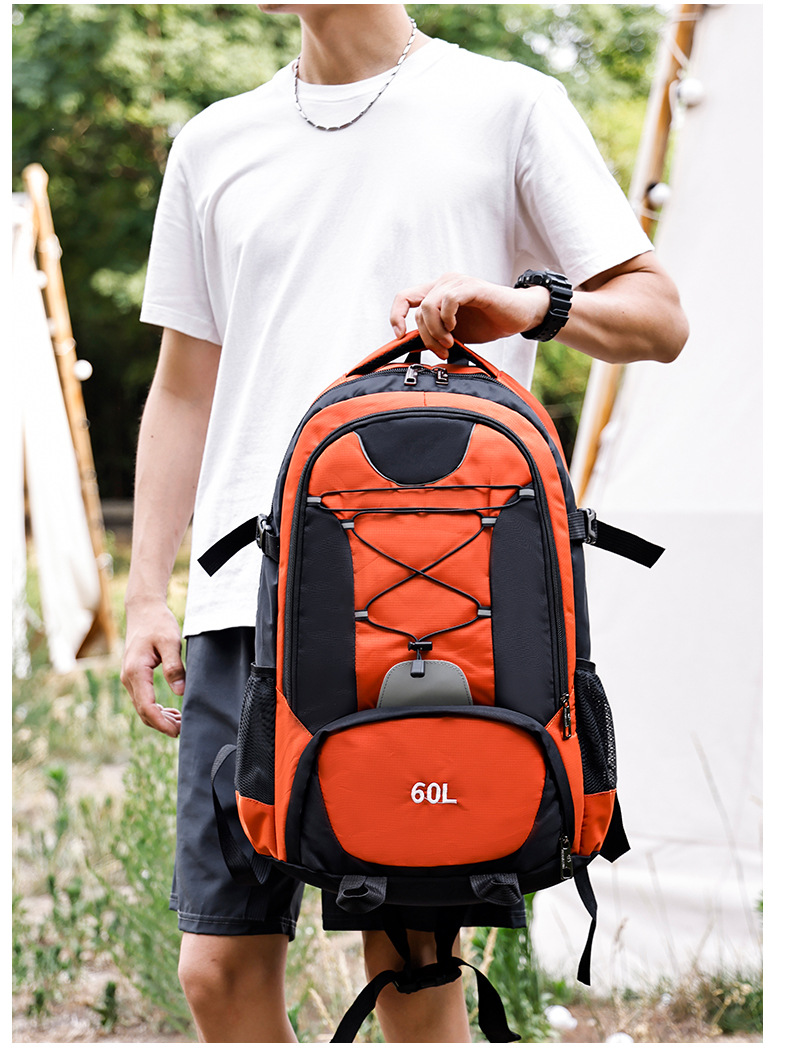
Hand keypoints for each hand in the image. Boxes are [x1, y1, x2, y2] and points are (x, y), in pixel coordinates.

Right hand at [121, 599, 184, 736]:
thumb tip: (180, 692)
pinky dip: (156, 709)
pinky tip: (171, 712)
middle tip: (183, 731)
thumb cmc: (158, 623)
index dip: (162, 723)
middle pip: (143, 712)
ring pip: (143, 707)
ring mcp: (130, 678)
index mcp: (136, 672)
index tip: (178, 731)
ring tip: (180, 723)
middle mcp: (129, 678)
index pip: (147, 707)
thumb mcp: (170, 642)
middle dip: (162, 725)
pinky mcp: (135, 676)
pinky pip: (143, 699)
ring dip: (160, 718)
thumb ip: (175, 667)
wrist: (144, 610)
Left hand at [390, 272, 550, 357]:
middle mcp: (444, 283)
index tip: (400, 337)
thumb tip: (410, 346)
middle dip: (426, 336)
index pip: (404, 297)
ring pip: (429, 307)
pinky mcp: (472, 287)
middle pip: (418, 310)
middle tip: (442, 351)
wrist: (518, 317)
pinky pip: (448, 300)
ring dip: (436, 331)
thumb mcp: (454, 333)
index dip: (396, 316)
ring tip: (450, 344)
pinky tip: (456, 330)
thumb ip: (433, 334)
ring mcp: (458, 283)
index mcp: (437, 292)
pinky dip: (448, 319)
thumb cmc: (487, 323)